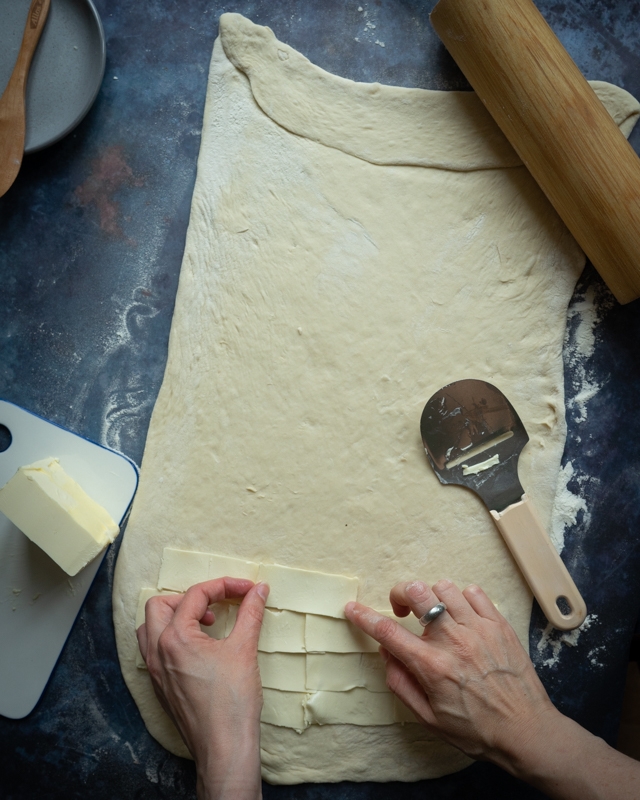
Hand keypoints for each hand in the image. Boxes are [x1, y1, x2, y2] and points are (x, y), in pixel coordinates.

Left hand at [137, 578, 268, 799]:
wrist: (224, 747)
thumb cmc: (233, 701)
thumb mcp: (244, 649)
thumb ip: (250, 613)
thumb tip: (259, 590)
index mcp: (175, 638)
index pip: (195, 595)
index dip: (224, 585)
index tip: (247, 589)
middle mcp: (157, 652)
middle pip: (160, 605)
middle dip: (190, 598)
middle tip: (217, 606)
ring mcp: (155, 671)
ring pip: (149, 629)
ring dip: (173, 617)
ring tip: (204, 624)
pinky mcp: (160, 687)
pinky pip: (153, 652)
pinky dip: (171, 639)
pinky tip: (198, 649)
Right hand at [345, 579, 557, 769]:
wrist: (526, 732)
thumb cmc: (476, 730)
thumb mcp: (429, 719)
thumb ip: (401, 684)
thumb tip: (386, 654)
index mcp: (432, 667)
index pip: (388, 632)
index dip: (364, 617)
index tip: (352, 608)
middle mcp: (453, 642)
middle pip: (417, 593)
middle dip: (400, 593)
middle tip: (402, 609)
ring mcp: (479, 629)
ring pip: (444, 587)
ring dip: (432, 597)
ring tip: (435, 615)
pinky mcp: (499, 624)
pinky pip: (474, 592)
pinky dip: (462, 598)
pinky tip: (461, 616)